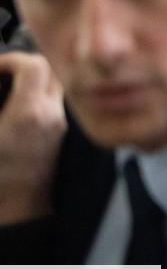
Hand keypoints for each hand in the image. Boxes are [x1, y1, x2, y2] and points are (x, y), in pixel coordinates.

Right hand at [0, 52, 65, 223]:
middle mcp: (51, 115)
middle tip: (2, 73)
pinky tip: (17, 104)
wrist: (17, 208)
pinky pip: (54, 102)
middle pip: (51, 70)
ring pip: (56, 85)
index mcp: (29, 113)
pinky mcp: (58, 134)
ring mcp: (58, 124)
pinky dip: (38, 94)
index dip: (11, 59)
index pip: (34, 65)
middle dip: (26, 64)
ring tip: (8, 87)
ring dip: (34, 78)